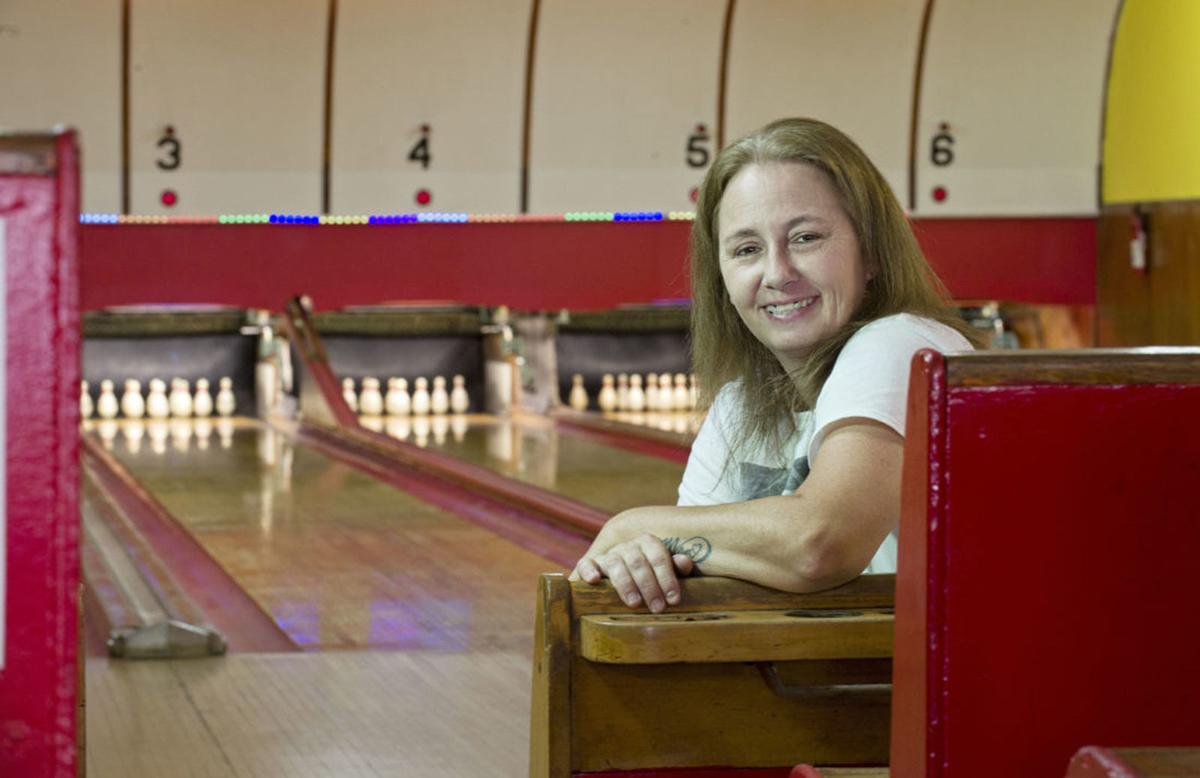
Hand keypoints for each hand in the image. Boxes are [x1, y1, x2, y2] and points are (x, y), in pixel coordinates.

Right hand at [569, 532, 694, 612]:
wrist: (626, 575)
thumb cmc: (651, 579)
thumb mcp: (666, 574)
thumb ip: (676, 568)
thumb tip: (684, 562)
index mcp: (648, 544)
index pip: (658, 556)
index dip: (667, 578)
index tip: (674, 599)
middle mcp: (627, 546)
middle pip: (638, 561)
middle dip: (649, 586)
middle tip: (658, 608)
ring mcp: (608, 555)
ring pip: (615, 563)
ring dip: (625, 584)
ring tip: (634, 604)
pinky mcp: (590, 565)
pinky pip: (586, 563)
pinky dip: (589, 570)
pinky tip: (594, 581)